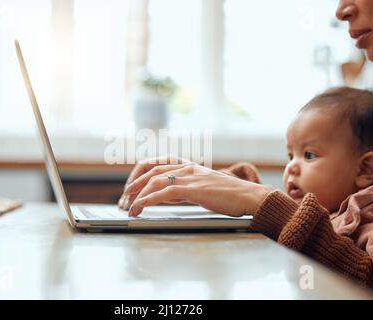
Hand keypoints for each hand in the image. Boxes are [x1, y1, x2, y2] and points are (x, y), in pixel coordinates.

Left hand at [124, 162, 272, 216]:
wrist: (249, 196)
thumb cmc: (228, 195)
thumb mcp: (201, 189)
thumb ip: (182, 189)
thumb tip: (162, 196)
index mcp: (187, 166)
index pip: (155, 163)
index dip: (138, 174)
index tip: (129, 188)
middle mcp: (186, 167)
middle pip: (150, 171)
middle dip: (132, 186)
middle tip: (123, 200)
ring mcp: (190, 177)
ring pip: (154, 181)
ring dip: (137, 195)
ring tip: (128, 208)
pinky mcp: (193, 189)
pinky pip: (164, 192)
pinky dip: (148, 199)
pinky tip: (140, 207)